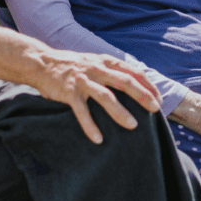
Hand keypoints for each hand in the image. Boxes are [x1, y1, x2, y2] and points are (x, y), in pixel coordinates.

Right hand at [33, 48, 162, 144]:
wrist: (42, 63)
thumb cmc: (73, 66)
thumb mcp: (95, 61)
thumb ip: (112, 70)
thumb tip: (135, 83)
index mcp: (105, 62)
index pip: (133, 71)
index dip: (148, 85)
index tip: (159, 99)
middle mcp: (96, 69)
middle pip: (124, 82)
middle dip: (142, 96)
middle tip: (155, 110)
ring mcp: (83, 81)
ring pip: (105, 96)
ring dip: (120, 112)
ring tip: (132, 125)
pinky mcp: (69, 93)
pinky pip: (82, 111)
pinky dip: (90, 126)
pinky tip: (98, 139)